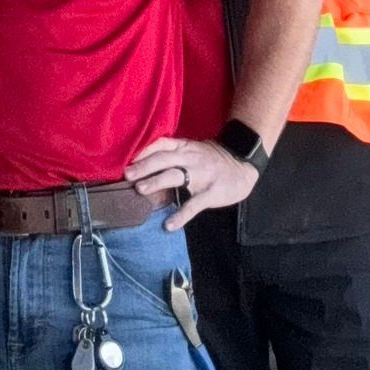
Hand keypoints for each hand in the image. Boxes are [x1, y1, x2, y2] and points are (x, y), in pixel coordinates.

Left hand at [125, 137, 257, 228]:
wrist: (243, 164)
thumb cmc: (213, 158)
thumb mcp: (193, 149)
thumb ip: (174, 153)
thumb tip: (147, 161)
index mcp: (185, 147)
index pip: (161, 144)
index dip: (144, 151)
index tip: (127, 158)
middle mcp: (190, 158)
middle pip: (163, 159)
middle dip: (144, 167)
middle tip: (127, 175)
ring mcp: (201, 175)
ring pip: (175, 176)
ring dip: (156, 182)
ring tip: (140, 190)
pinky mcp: (211, 193)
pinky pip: (194, 205)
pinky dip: (181, 215)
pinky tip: (169, 225)